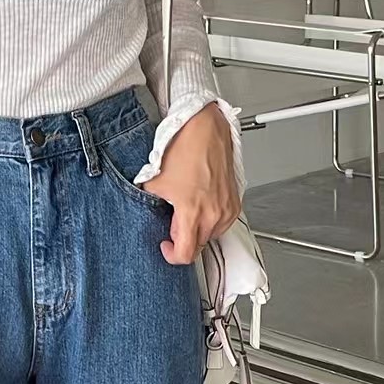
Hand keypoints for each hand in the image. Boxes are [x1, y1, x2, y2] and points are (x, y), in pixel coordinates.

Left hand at [144, 104, 239, 265]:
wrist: (204, 128)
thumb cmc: (185, 147)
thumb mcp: (155, 180)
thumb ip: (150, 203)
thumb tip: (149, 212)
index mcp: (193, 211)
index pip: (186, 254)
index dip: (172, 256)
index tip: (166, 246)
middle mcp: (214, 213)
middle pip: (199, 246)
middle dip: (184, 239)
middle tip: (172, 224)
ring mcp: (226, 208)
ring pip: (212, 235)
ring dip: (198, 230)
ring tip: (187, 211)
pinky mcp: (234, 201)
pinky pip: (223, 222)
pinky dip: (211, 220)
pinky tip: (201, 205)